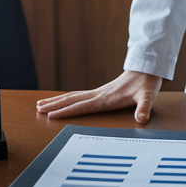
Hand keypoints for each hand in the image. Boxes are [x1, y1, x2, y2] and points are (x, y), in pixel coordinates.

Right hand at [36, 70, 162, 123]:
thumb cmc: (147, 83)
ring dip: (57, 100)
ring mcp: (99, 92)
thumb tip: (142, 118)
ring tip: (41, 104)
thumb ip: (144, 107)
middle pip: (72, 100)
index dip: (66, 111)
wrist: (147, 67)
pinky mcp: (102, 92)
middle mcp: (99, 95)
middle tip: (37, 108)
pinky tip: (63, 101)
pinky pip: (79, 96)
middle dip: (54, 105)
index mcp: (106, 98)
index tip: (50, 115)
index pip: (82, 106)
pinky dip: (68, 98)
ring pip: (73, 96)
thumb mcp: (148, 96)